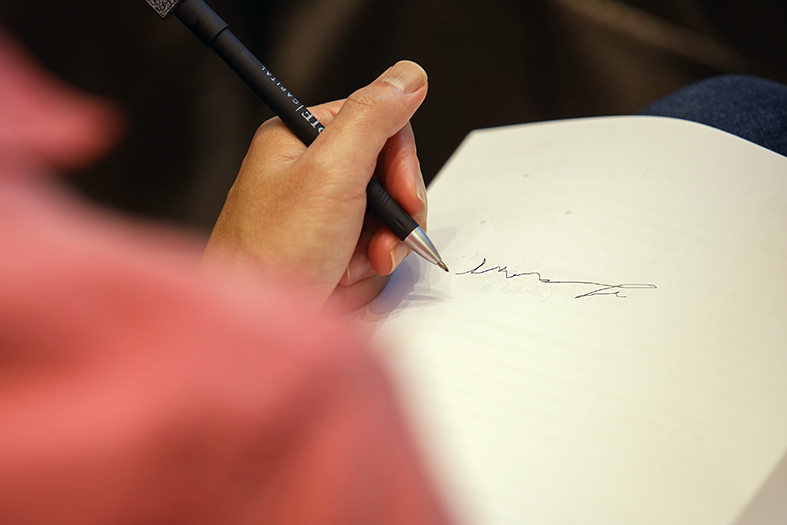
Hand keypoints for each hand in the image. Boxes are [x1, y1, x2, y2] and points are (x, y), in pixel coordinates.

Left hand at [201, 61, 428, 310]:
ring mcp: (314, 209)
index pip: (377, 123)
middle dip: (391, 212)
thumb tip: (410, 74)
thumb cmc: (274, 253)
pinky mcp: (322, 245)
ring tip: (359, 266)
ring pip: (381, 212)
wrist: (251, 330)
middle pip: (384, 171)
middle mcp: (305, 169)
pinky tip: (345, 278)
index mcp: (299, 136)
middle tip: (384, 243)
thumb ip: (374, 117)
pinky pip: (368, 244)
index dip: (401, 163)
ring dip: (381, 243)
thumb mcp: (332, 174)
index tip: (405, 198)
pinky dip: (366, 264)